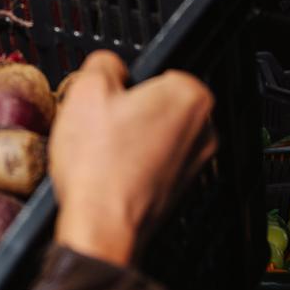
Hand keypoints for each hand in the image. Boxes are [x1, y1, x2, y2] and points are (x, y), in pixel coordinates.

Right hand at [49, 51, 217, 266]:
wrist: (101, 227)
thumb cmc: (99, 166)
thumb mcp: (87, 90)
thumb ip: (105, 62)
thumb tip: (110, 65)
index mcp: (189, 96)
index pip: (158, 70)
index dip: (126, 83)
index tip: (110, 98)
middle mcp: (203, 129)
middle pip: (157, 103)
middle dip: (129, 110)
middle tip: (101, 123)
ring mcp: (194, 163)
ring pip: (153, 134)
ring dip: (129, 138)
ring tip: (102, 150)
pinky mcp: (179, 189)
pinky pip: (152, 163)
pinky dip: (132, 164)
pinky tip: (108, 171)